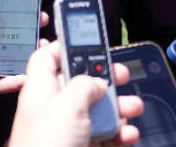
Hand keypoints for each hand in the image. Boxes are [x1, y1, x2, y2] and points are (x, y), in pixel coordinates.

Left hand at [0, 0, 30, 131]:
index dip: (4, 7)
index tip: (24, 1)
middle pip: (2, 34)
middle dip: (22, 27)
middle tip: (42, 20)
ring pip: (7, 57)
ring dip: (25, 52)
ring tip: (43, 45)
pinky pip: (3, 82)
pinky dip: (16, 79)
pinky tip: (28, 75)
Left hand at [9, 42, 141, 146]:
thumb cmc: (47, 142)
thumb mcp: (68, 104)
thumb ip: (85, 84)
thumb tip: (96, 81)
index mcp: (40, 87)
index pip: (47, 57)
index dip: (65, 45)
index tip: (87, 38)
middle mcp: (51, 106)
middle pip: (79, 83)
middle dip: (104, 79)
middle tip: (123, 74)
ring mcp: (65, 130)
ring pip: (95, 111)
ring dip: (118, 108)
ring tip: (135, 107)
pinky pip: (101, 136)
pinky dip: (117, 134)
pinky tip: (129, 135)